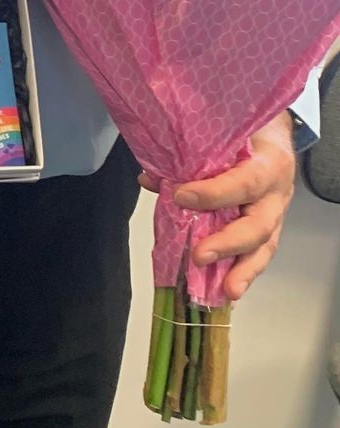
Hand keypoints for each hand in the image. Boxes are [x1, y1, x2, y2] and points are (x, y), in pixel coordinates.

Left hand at [143, 112, 295, 301]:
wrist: (272, 136)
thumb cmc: (244, 135)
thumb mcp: (222, 136)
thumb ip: (189, 156)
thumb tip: (150, 180)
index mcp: (268, 163)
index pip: (245, 182)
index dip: (215, 193)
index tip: (182, 197)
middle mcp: (277, 194)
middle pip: (259, 225)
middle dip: (228, 243)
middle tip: (200, 255)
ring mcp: (276, 215)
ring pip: (264, 247)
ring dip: (242, 271)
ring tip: (226, 291)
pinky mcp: (270, 230)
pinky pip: (258, 254)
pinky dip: (242, 273)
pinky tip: (227, 291)